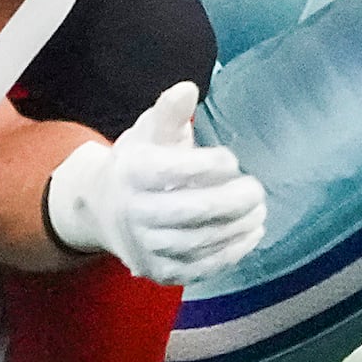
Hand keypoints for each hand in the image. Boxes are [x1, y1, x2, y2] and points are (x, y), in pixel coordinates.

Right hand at [44, 83, 267, 285]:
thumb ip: (169, 112)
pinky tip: (251, 234)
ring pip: (197, 241)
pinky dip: (230, 253)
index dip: (207, 166)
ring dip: (236, 227)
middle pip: (189, 211)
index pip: (170, 170)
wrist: (103, 210)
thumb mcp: (149, 132)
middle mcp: (132, 212)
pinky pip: (199, 268)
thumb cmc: (138, 163)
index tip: (231, 160)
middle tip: (256, 189)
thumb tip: (188, 89)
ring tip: (259, 210)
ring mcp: (144, 246)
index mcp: (130, 172)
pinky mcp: (159, 272)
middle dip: (230, 201)